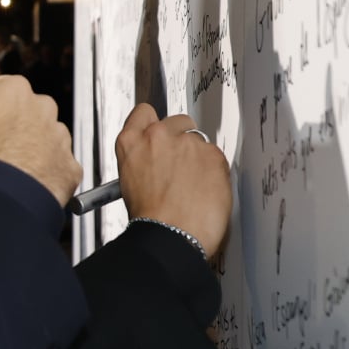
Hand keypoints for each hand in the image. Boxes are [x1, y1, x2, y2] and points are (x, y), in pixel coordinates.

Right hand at [0, 16, 80, 204]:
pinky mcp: (69, 168)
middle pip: (18, 116)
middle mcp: (43, 108)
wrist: (1, 203)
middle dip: (2, 134)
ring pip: (37, 141)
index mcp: (15, 89)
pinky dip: (40, 174)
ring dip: (21, 154)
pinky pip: (54, 166)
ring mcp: (59, 139)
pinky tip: (20, 184)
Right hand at [114, 104, 230, 257]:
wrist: (171, 235)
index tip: (163, 133)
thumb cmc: (151, 219)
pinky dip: (215, 172)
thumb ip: (144, 160)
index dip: (156, 124)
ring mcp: (187, 143)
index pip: (144, 113)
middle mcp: (157, 136)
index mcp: (132, 142)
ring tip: (194, 187)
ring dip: (199, 159)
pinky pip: (216, 157)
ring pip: (200, 141)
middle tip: (183, 165)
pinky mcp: (213, 154)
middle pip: (177, 121)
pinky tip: (206, 191)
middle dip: (182, 139)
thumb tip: (157, 161)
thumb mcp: (131, 182)